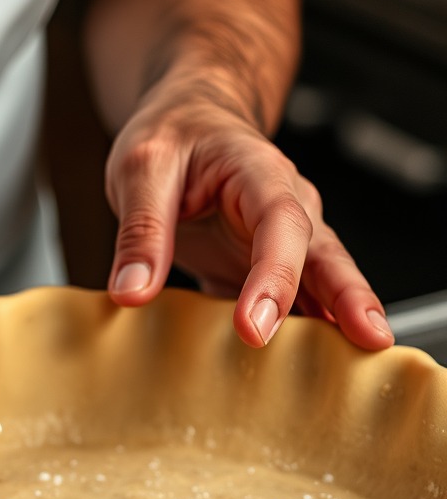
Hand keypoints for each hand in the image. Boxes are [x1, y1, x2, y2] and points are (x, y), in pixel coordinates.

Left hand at [103, 87, 394, 349]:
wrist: (187, 122)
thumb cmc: (172, 137)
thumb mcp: (141, 169)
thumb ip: (140, 230)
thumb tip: (131, 291)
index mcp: (257, 173)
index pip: (278, 224)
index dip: (273, 276)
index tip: (253, 326)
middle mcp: (285, 209)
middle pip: (326, 256)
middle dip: (348, 300)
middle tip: (366, 340)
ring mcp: (280, 244)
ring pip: (321, 284)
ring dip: (336, 325)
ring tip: (352, 370)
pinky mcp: (264, 272)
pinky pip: (291, 305)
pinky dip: (299, 338)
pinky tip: (301, 376)